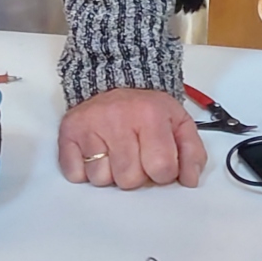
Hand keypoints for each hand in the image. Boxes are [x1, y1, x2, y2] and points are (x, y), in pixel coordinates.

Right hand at [58, 88, 207, 189]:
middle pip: (129, 180)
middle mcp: (118, 119)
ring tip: (116, 152)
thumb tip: (190, 180)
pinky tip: (97, 152)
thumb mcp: (179, 122)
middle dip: (136, 175)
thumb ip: (192, 151)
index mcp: (151, 115)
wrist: (117, 80)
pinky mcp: (68, 133)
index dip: (164, 173)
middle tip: (136, 155)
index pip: (161, 168)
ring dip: (110, 173)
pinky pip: (75, 174)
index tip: (161, 162)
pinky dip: (86, 171)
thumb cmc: (148, 109)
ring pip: (101, 180)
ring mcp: (90, 127)